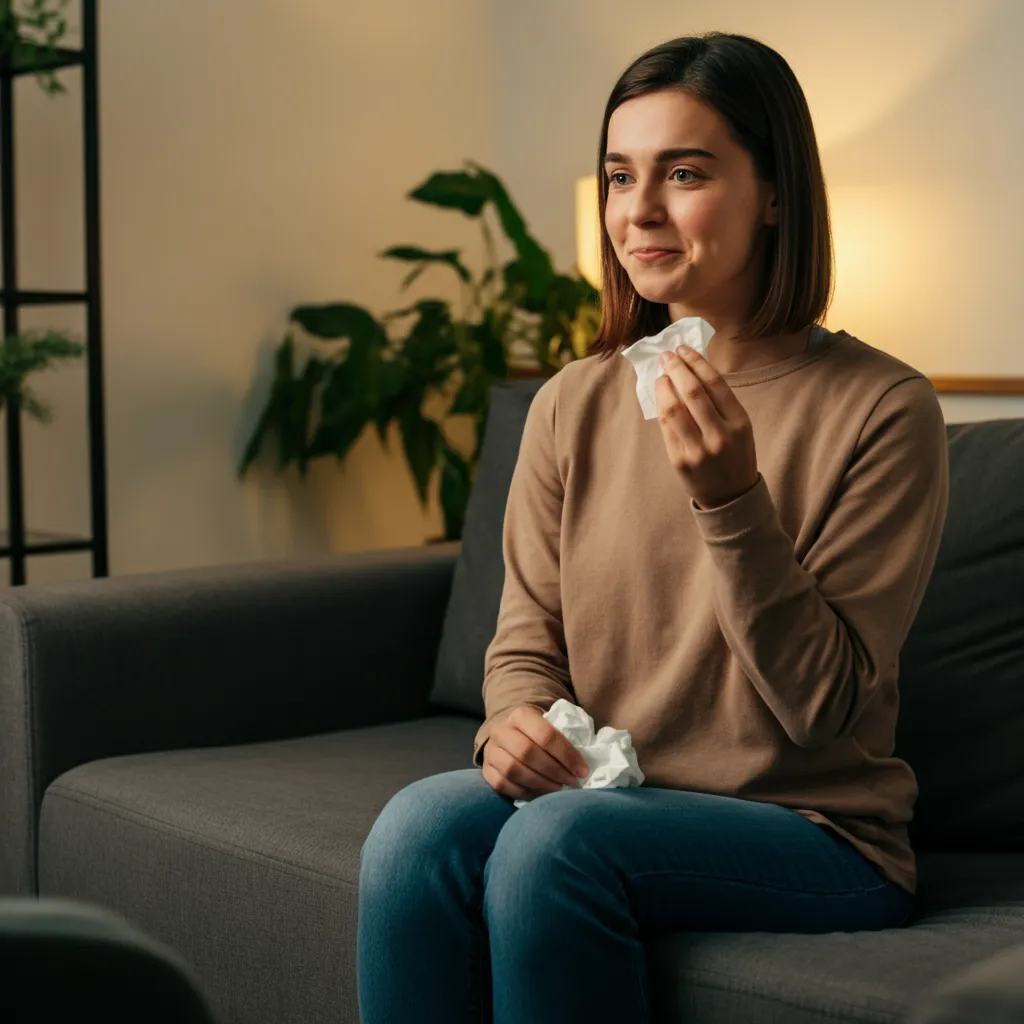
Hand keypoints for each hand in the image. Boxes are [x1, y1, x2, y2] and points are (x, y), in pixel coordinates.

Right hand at [482, 705, 589, 801]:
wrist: (510, 735)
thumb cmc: (539, 734)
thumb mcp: (550, 725)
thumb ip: (566, 736)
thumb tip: (585, 762)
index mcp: (521, 714)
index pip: (545, 734)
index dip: (566, 754)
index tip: (583, 770)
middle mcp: (501, 730)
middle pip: (527, 753)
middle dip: (554, 771)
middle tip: (572, 782)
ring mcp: (490, 751)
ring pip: (513, 770)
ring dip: (541, 783)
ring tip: (558, 789)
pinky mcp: (486, 770)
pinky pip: (503, 785)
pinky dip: (525, 792)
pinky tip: (541, 794)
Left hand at [655, 345, 759, 509]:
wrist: (730, 497)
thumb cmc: (735, 455)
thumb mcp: (740, 428)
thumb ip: (720, 403)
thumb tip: (690, 370)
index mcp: (739, 423)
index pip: (715, 383)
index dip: (696, 362)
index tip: (683, 349)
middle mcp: (720, 435)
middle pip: (692, 392)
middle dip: (676, 368)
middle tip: (667, 356)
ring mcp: (698, 450)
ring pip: (674, 409)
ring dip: (664, 387)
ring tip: (661, 376)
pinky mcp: (679, 461)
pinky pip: (666, 428)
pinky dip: (661, 408)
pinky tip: (661, 397)